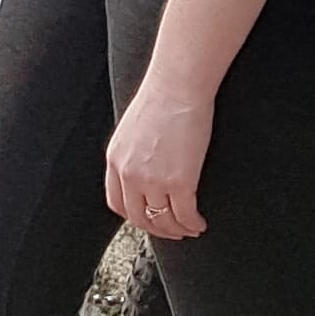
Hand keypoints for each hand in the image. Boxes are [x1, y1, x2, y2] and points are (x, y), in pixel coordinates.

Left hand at [104, 83, 213, 241]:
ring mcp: (153, 180)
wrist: (177, 85)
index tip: (149, 219)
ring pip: (163, 220)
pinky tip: (199, 224)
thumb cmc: (161, 97)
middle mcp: (129, 174)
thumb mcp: (132, 129)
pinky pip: (185, 215)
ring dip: (177, 230)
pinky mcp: (180, 182)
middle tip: (172, 230)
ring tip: (189, 228)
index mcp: (115, 159)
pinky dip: (193, 224)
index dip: (135, 216)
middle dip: (157, 229)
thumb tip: (144, 168)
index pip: (117, 203)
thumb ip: (132, 153)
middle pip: (139, 217)